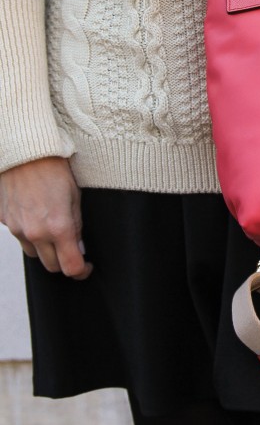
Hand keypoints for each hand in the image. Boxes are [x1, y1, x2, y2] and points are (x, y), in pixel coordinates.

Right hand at [0, 158, 92, 279]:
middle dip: (63, 261)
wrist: (25, 152)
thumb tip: (79, 249)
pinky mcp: (5, 221)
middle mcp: (35, 233)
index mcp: (58, 228)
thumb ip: (76, 227)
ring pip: (33, 253)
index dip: (82, 271)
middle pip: (51, 266)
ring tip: (51, 227)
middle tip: (71, 248)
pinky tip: (35, 214)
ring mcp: (17, 228)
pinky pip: (19, 236)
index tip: (86, 266)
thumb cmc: (54, 169)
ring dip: (44, 248)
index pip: (71, 267)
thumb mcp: (75, 197)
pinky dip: (28, 232)